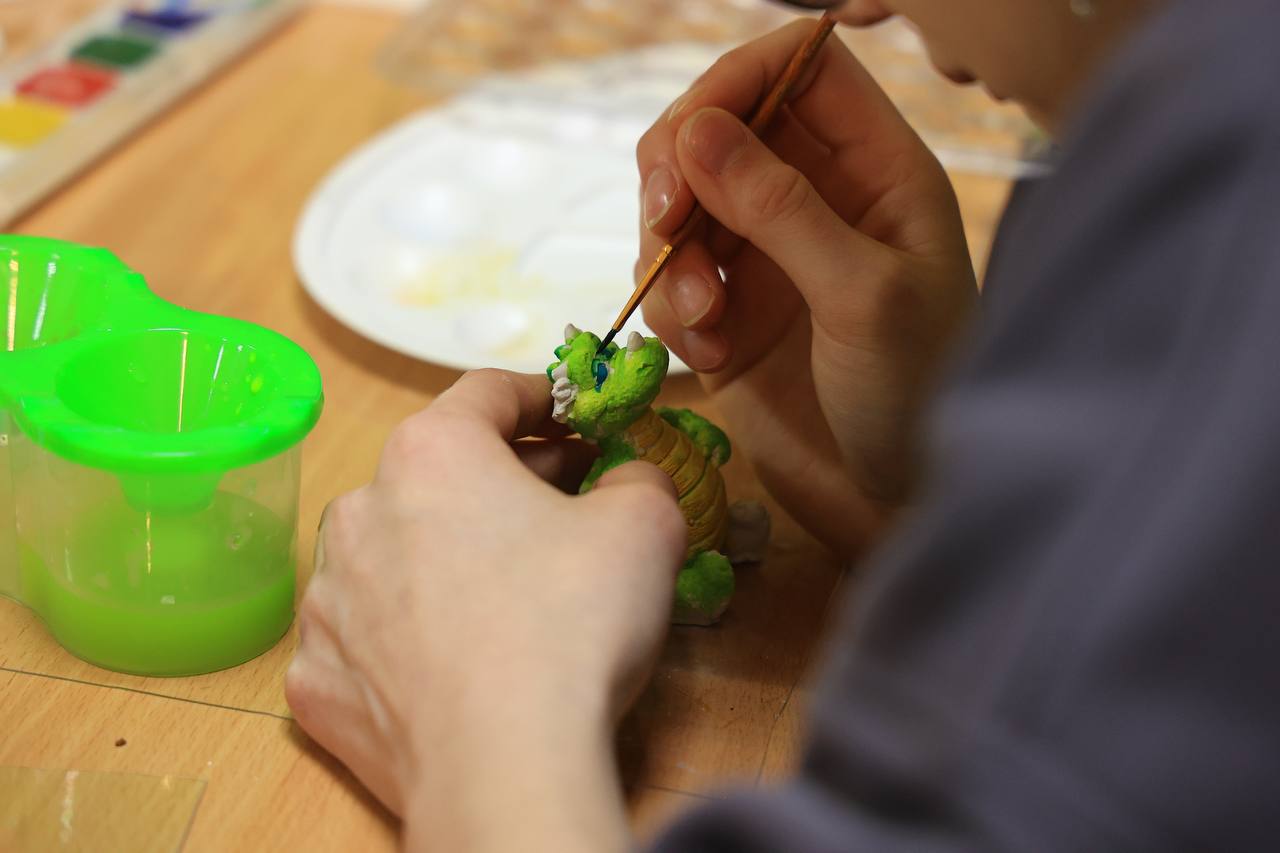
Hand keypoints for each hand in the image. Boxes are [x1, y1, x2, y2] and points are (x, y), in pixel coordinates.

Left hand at [286, 370, 685, 851]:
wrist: (503, 768)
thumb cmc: (570, 625)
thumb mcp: (645, 525)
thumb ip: (638, 477)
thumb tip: (627, 477)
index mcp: (431, 453)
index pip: (488, 393)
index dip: (542, 400)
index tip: (573, 422)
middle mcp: (359, 510)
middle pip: (438, 473)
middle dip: (502, 483)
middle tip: (562, 511)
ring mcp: (327, 599)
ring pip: (394, 553)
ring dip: (444, 556)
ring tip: (502, 596)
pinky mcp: (316, 677)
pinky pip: (367, 636)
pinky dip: (407, 636)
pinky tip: (453, 663)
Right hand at [636, 21, 977, 554]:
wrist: (893, 506)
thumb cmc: (914, 398)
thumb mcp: (862, 294)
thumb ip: (780, 207)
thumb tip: (694, 128)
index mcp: (876, 171)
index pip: (799, 68)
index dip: (736, 79)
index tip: (690, 134)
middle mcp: (817, 200)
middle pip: (718, 127)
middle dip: (677, 170)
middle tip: (666, 223)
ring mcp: (767, 256)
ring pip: (680, 204)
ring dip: (670, 254)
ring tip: (704, 318)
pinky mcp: (726, 314)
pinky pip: (669, 277)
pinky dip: (671, 308)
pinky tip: (709, 352)